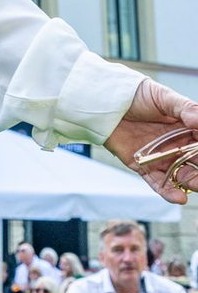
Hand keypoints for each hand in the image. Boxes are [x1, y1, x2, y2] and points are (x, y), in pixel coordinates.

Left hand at [105, 77, 197, 203]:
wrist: (104, 101)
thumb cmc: (135, 94)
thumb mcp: (162, 97)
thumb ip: (185, 108)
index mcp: (186, 128)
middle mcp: (176, 145)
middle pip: (197, 163)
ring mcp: (161, 157)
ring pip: (182, 176)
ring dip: (191, 183)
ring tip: (195, 185)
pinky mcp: (143, 166)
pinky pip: (158, 183)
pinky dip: (169, 192)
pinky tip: (179, 198)